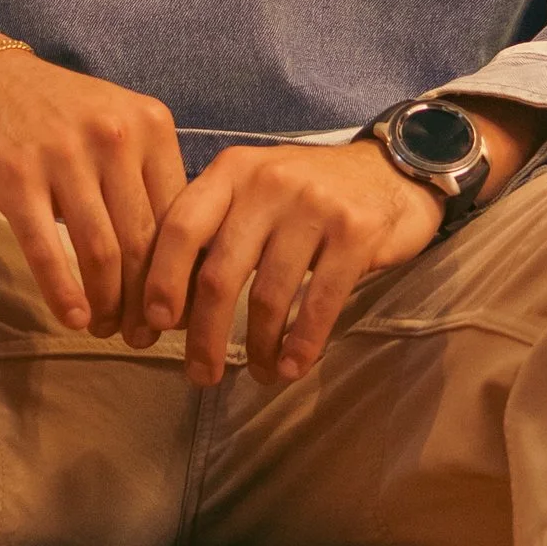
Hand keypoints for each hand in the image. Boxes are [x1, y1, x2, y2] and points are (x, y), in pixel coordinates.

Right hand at [0, 18, 185, 338]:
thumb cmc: (59, 113)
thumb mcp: (119, 125)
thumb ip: (149, 177)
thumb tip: (181, 260)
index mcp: (151, 126)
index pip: (179, 216)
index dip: (180, 273)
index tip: (176, 310)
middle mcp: (114, 138)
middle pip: (143, 241)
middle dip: (146, 301)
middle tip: (143, 336)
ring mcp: (64, 156)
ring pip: (102, 252)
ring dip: (108, 304)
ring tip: (107, 329)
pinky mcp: (17, 178)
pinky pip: (48, 250)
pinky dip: (64, 293)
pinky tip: (73, 318)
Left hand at [137, 138, 444, 388]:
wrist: (392, 170)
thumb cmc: (309, 193)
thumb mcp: (254, 191)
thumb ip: (213, 230)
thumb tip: (166, 303)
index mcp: (232, 171)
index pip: (180, 228)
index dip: (161, 281)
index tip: (154, 325)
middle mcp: (267, 183)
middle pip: (219, 274)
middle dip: (204, 336)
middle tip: (200, 375)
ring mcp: (313, 206)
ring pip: (267, 296)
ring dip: (257, 347)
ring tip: (259, 373)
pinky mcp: (355, 233)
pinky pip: (318, 302)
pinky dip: (301, 344)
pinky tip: (292, 366)